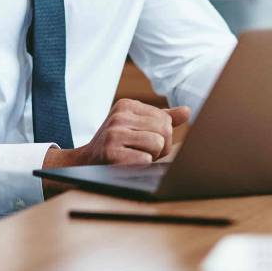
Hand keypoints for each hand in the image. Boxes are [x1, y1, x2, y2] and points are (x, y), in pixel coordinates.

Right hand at [43, 99, 190, 168]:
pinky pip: (145, 159)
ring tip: (134, 157)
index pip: (165, 119)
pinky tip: (127, 164)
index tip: (145, 141)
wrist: (84, 163)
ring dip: (151, 157)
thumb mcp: (135, 126)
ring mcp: (113, 133)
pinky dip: (141, 166)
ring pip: (158, 144)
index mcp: (127, 105)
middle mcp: (119, 115)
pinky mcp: (110, 152)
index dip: (163, 136)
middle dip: (160, 147)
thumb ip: (161, 118)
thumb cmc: (117, 145)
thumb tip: (187, 111)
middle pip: (165, 131)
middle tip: (142, 152)